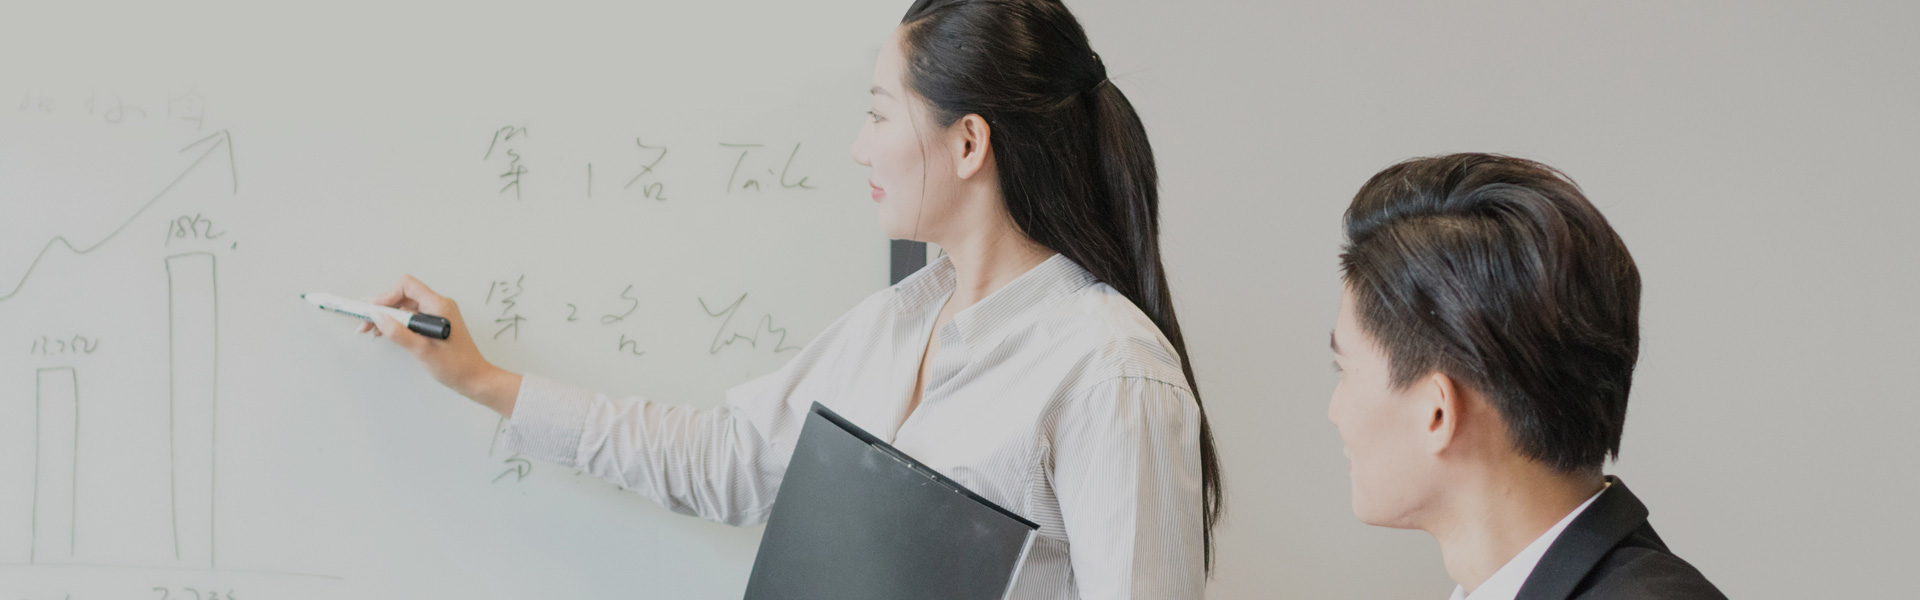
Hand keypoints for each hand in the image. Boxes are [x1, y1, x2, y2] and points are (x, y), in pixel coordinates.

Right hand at [363, 275, 521, 416]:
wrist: (473, 378)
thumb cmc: (454, 366)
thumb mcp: (422, 350)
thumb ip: (398, 332)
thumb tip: (377, 317)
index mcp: (439, 306)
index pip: (407, 286)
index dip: (386, 295)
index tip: (371, 310)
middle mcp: (439, 305)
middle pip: (403, 296)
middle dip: (382, 309)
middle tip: (363, 323)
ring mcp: (437, 314)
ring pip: (405, 308)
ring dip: (386, 317)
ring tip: (368, 330)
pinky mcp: (435, 324)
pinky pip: (412, 317)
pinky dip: (397, 324)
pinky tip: (383, 333)